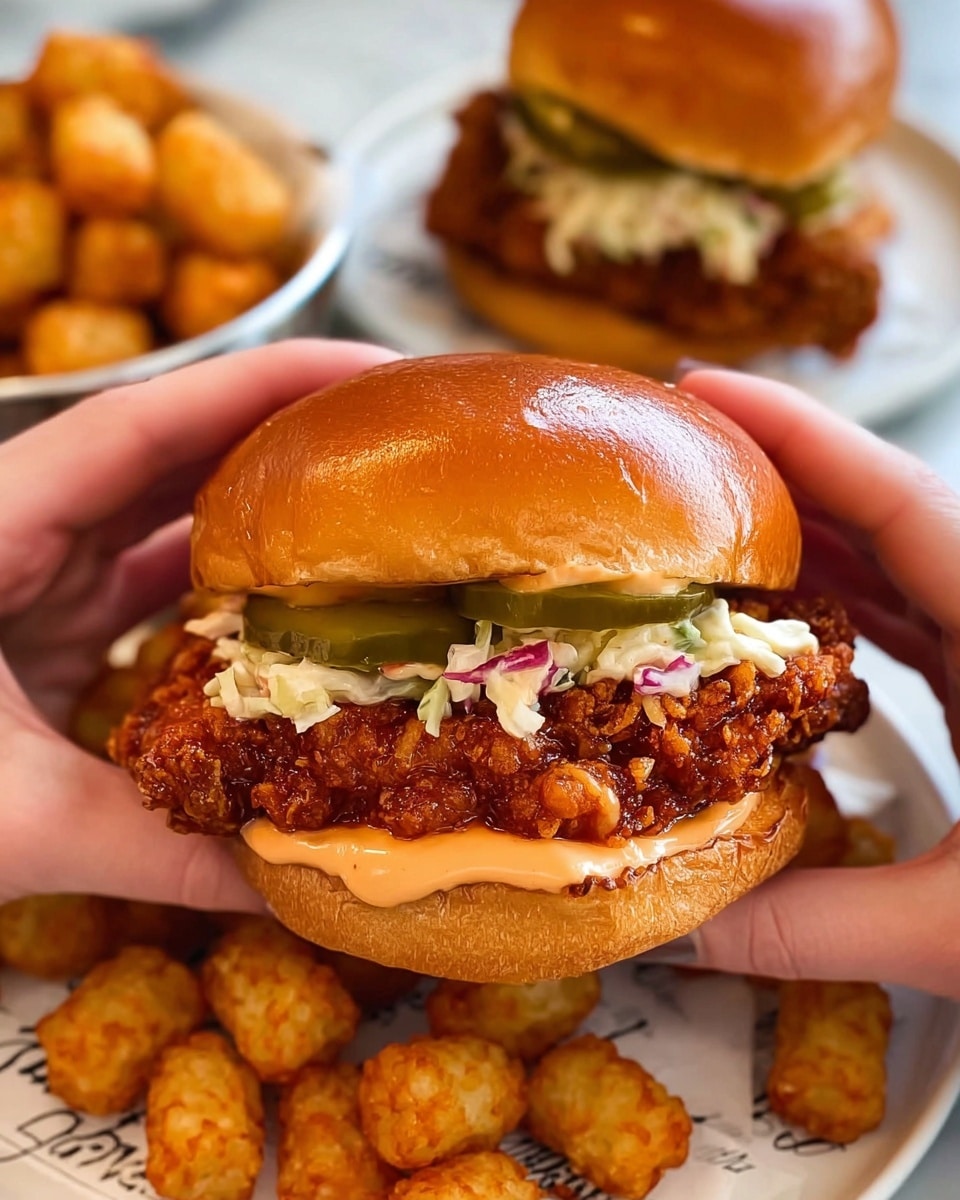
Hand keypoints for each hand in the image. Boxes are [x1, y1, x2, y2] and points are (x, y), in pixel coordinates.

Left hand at [0, 339, 398, 908]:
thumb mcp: (4, 819)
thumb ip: (152, 844)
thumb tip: (292, 884)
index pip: (144, 423)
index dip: (264, 384)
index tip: (372, 370)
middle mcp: (17, 532)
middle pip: (171, 453)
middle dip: (287, 438)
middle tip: (402, 444)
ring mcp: (27, 576)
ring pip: (163, 517)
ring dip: (261, 515)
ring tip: (369, 520)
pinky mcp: (37, 624)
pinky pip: (146, 583)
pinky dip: (218, 589)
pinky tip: (287, 612)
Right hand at [677, 368, 959, 998]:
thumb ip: (812, 924)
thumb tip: (674, 934)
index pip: (902, 502)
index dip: (798, 434)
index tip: (700, 389)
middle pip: (887, 510)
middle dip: (779, 472)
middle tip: (672, 456)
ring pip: (897, 557)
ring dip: (803, 536)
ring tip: (702, 529)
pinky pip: (909, 609)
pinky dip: (839, 598)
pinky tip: (780, 615)